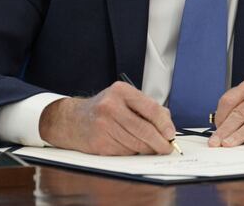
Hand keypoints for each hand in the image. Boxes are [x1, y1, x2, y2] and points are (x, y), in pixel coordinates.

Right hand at [39, 81, 175, 154]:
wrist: (73, 120)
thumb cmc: (104, 109)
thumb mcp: (124, 99)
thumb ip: (147, 108)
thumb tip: (167, 127)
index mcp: (121, 91)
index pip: (151, 108)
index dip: (164, 124)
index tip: (171, 134)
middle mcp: (111, 106)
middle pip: (144, 129)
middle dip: (159, 142)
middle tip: (166, 147)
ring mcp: (104, 125)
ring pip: (136, 144)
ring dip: (147, 149)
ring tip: (149, 147)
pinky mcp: (100, 142)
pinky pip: (125, 152)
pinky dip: (133, 153)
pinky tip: (131, 147)